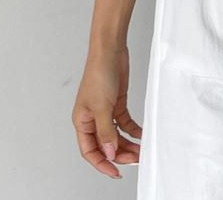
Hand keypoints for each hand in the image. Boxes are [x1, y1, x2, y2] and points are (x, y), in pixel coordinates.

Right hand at [72, 45, 141, 178]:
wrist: (110, 50)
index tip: (115, 172)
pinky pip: (124, 124)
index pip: (90, 150)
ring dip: (127, 144)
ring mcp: (105, 112)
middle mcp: (92, 118)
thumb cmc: (98, 73)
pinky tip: (141, 135)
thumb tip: (109, 154)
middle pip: (105, 145)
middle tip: (135, 159)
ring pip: (116, 136)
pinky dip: (132, 131)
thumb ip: (106, 132)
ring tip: (140, 150)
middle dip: (119, 154)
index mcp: (82, 121)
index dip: (102, 163)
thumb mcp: (102, 107)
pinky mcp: (116, 104)